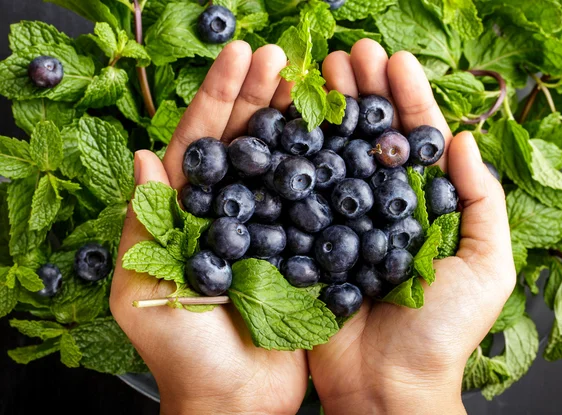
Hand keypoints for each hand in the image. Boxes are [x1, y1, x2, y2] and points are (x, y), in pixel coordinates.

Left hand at [110, 42, 307, 414]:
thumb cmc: (184, 353)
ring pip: (277, 163)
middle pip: (241, 143)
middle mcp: (225, 214)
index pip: (199, 144)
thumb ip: (140, 225)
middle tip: (280, 54)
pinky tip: (333, 137)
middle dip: (256, 95)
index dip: (216, 97)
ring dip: (289, 120)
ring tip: (307, 80)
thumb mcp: (143, 290)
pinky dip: (319, 167)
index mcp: (183, 215)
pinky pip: (307, 200)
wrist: (237, 401)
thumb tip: (141, 157)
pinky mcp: (297, 249)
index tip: (239, 54)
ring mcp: (264, 228)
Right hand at [306, 39, 515, 414]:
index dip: (406, 98)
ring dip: (328, 112)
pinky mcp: (309, 242)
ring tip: (318, 73)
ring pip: (335, 155)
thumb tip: (464, 141)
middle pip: (372, 139)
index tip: (392, 60)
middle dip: (363, 94)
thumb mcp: (485, 265)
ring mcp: (341, 223)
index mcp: (422, 207)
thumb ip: (480, 201)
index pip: (417, 141)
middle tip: (349, 54)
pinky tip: (286, 124)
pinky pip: (300, 194)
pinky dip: (294, 157)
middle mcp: (381, 208)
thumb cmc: (442, 331)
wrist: (386, 385)